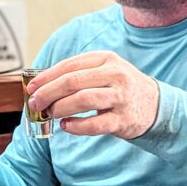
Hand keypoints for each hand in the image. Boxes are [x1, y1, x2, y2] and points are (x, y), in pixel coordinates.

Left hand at [27, 51, 159, 139]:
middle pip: (72, 82)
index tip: (31, 88)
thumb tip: (42, 85)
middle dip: (48, 93)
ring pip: (82, 100)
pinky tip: (66, 126)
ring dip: (60, 108)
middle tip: (36, 103)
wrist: (155, 105)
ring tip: (50, 113)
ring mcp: (121, 97)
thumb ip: (78, 74)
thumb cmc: (121, 88)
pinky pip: (94, 124)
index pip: (69, 66)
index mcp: (106, 59)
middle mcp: (115, 74)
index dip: (46, 77)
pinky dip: (76, 126)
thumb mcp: (104, 71)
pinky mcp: (124, 119)